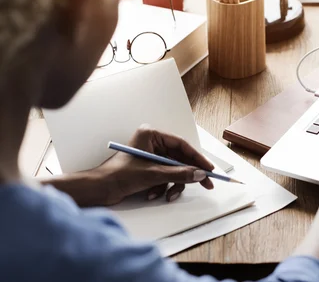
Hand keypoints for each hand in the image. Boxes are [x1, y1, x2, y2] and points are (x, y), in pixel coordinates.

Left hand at [93, 125, 214, 205]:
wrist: (98, 190)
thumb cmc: (118, 175)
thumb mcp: (153, 175)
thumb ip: (179, 173)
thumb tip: (200, 174)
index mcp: (151, 135)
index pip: (182, 145)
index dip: (197, 158)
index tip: (209, 169)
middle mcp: (152, 143)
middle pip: (180, 159)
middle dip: (188, 174)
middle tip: (205, 184)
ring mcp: (150, 156)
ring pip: (174, 170)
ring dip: (172, 184)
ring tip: (167, 195)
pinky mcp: (148, 169)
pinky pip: (165, 177)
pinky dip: (162, 187)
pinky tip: (153, 195)